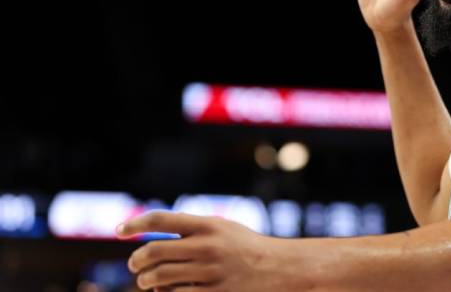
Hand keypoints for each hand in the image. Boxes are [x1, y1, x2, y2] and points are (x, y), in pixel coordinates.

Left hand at [117, 212, 303, 290]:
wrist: (278, 268)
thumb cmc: (244, 247)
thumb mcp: (222, 228)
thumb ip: (192, 228)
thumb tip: (151, 234)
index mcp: (208, 224)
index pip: (161, 219)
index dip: (135, 223)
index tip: (119, 230)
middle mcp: (207, 246)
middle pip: (154, 251)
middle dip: (137, 260)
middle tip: (135, 264)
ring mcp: (210, 271)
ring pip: (159, 277)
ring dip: (146, 280)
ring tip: (146, 280)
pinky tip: (165, 291)